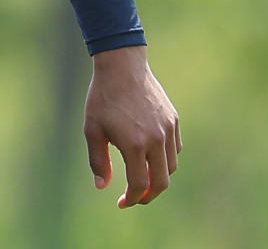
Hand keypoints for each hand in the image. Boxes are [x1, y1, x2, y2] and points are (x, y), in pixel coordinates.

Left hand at [83, 44, 180, 208]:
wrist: (122, 66)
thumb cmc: (103, 98)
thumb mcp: (93, 129)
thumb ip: (98, 160)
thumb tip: (102, 186)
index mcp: (134, 144)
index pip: (139, 185)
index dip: (132, 199)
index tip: (122, 203)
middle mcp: (155, 139)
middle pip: (160, 182)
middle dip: (148, 196)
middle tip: (135, 198)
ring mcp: (167, 129)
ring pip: (170, 167)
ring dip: (157, 177)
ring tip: (141, 175)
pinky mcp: (173, 120)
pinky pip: (175, 149)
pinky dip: (165, 159)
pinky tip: (150, 156)